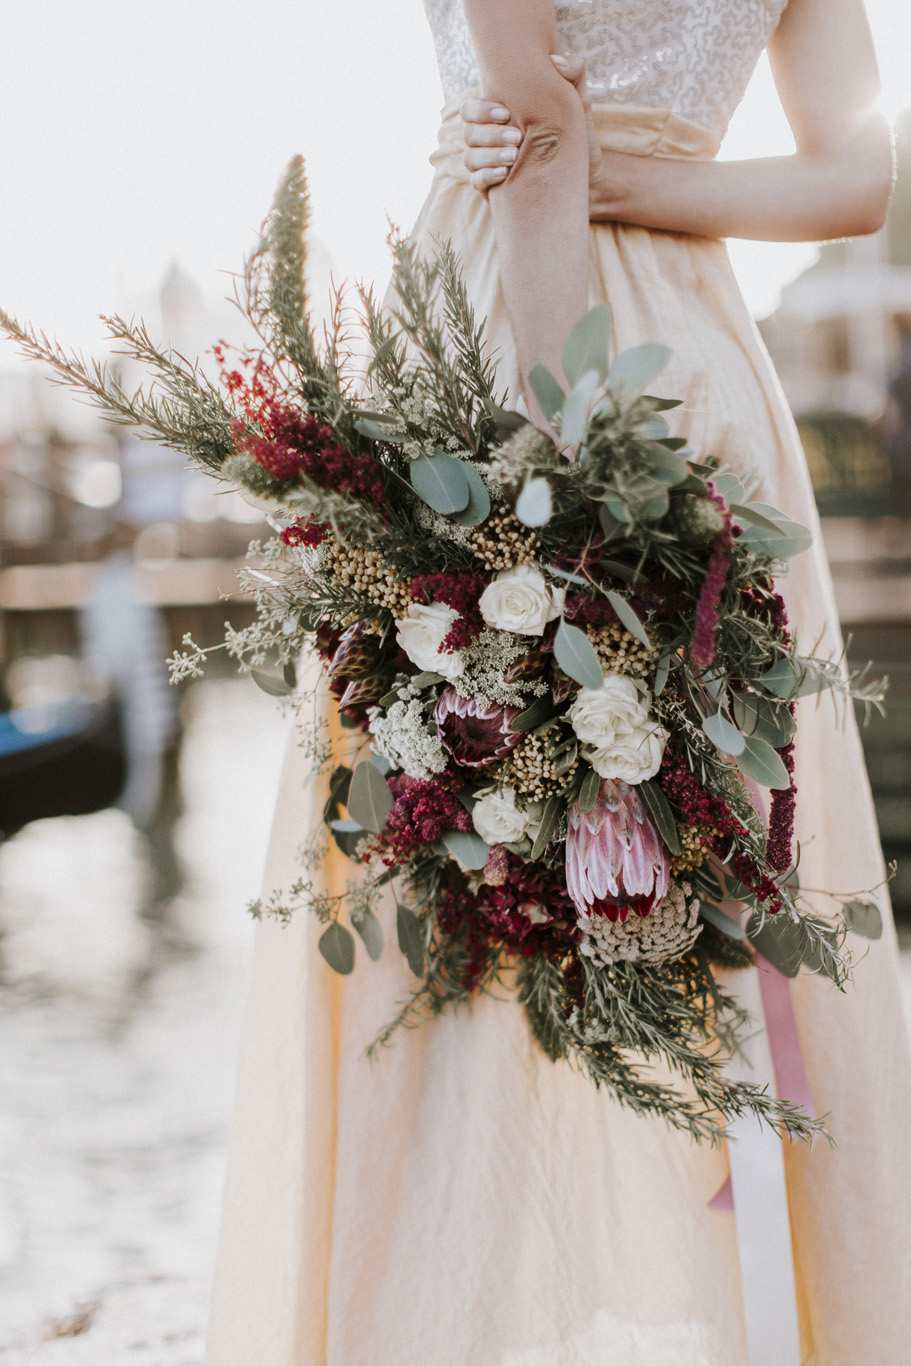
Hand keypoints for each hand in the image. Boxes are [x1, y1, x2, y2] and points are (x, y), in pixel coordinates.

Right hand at [460, 54, 600, 192]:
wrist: (586, 173)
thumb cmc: (576, 133)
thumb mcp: (579, 100)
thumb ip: (573, 72)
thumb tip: (556, 60)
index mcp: (499, 117)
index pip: (471, 109)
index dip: (480, 110)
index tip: (505, 113)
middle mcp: (489, 139)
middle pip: (468, 132)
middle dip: (489, 134)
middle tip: (517, 137)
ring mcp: (489, 164)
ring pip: (470, 157)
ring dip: (489, 155)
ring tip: (515, 155)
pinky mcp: (495, 189)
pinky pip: (477, 181)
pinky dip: (486, 176)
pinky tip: (505, 174)